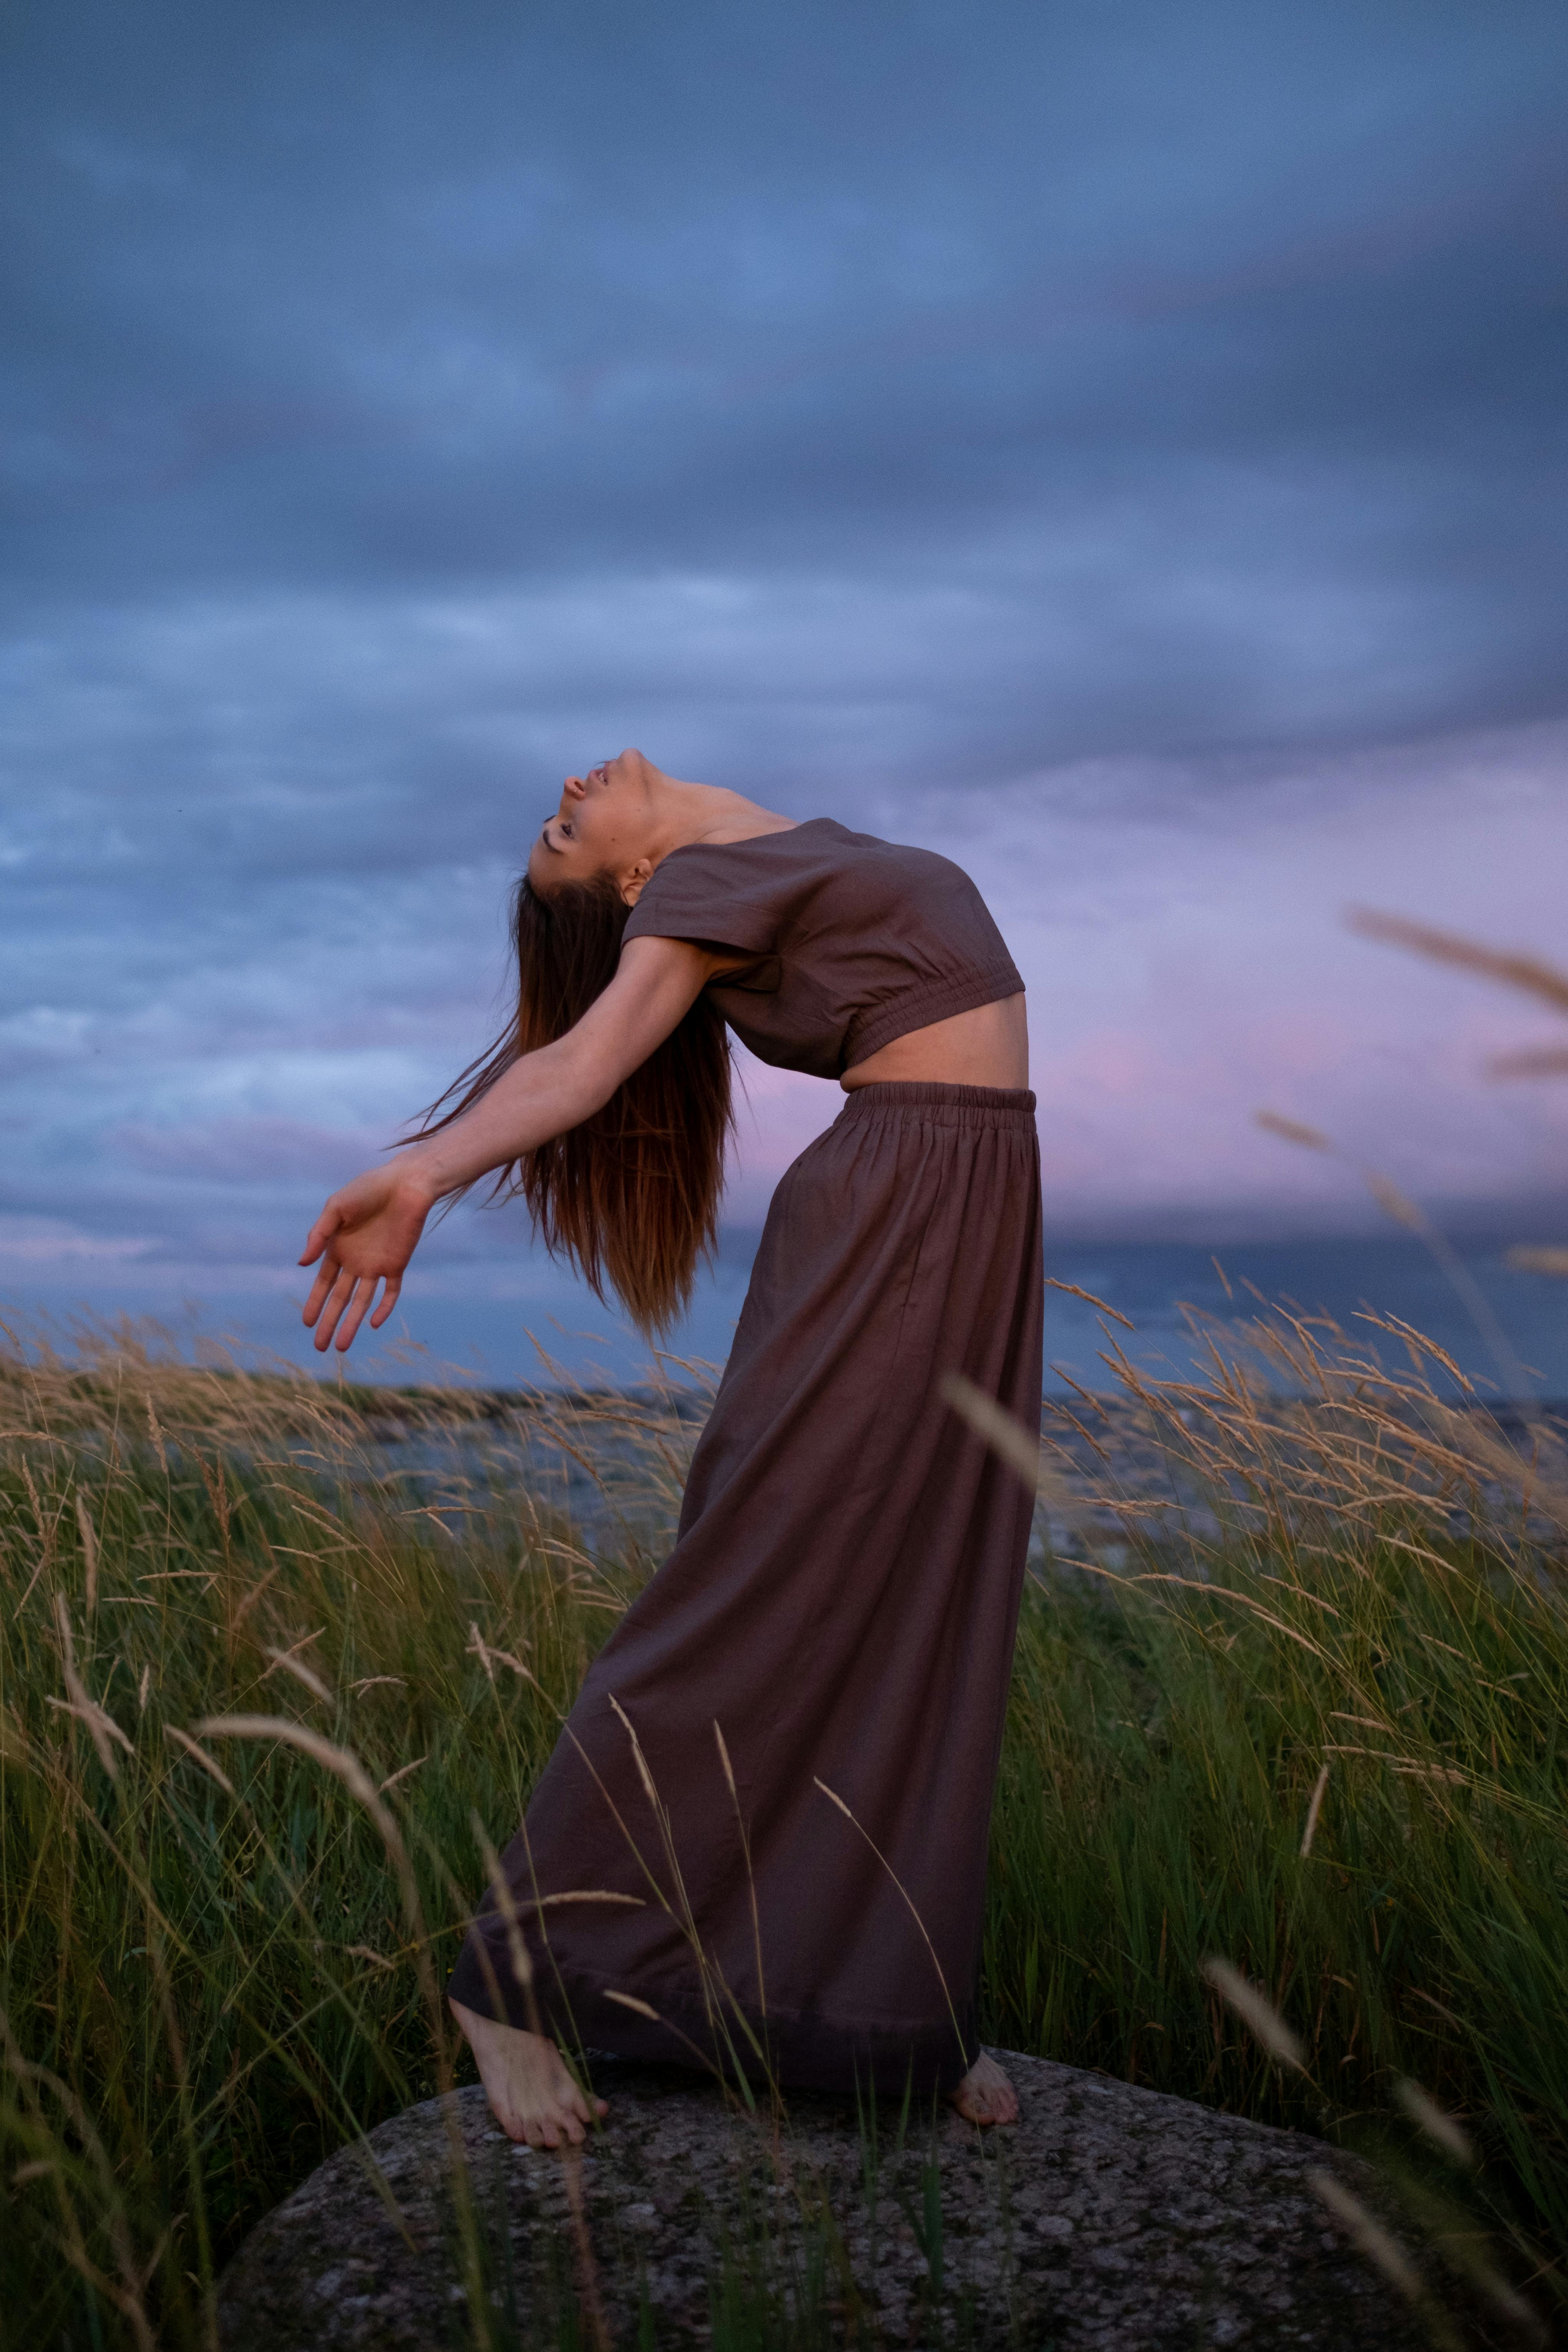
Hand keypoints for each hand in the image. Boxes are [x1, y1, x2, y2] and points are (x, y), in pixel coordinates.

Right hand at [298, 1162, 435, 1353]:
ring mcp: (377, 1265)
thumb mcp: (335, 1208)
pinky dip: (384, 1307)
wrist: (405, 1183)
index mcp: (338, 1249)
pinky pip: (390, 1291)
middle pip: (340, 1299)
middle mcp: (356, 1261)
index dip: (315, 1303)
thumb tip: (302, 1264)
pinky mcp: (397, 1263)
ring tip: (342, 1347)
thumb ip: (318, 1235)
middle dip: (329, 1322)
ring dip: (352, 1323)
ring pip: (362, 1301)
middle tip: (320, 1347)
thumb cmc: (368, 1189)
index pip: (323, 1283)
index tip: (307, 1323)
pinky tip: (373, 1323)